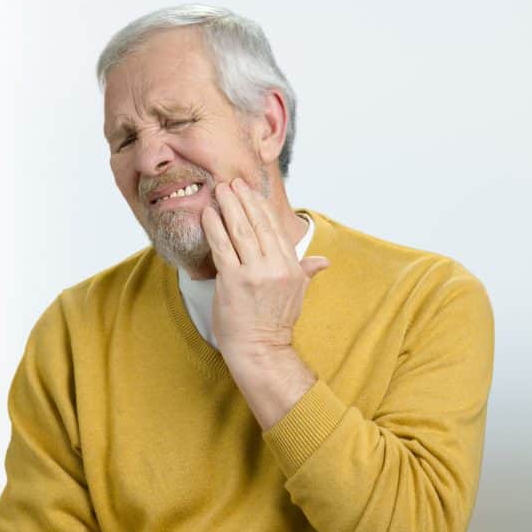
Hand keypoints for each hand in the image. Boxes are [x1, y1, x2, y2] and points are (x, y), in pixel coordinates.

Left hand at [199, 177, 329, 362]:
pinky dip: (214, 227)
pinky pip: (222, 246)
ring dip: (228, 206)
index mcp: (291, 267)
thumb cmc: (274, 323)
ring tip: (219, 191)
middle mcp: (275, 266)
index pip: (274, 228)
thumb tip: (323, 261)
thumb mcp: (296, 295)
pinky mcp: (233, 280)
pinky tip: (208, 213)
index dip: (261, 207)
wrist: (261, 349)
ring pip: (240, 230)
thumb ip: (306, 272)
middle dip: (243, 200)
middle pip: (257, 224)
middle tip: (231, 182)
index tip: (250, 192)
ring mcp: (254, 273)